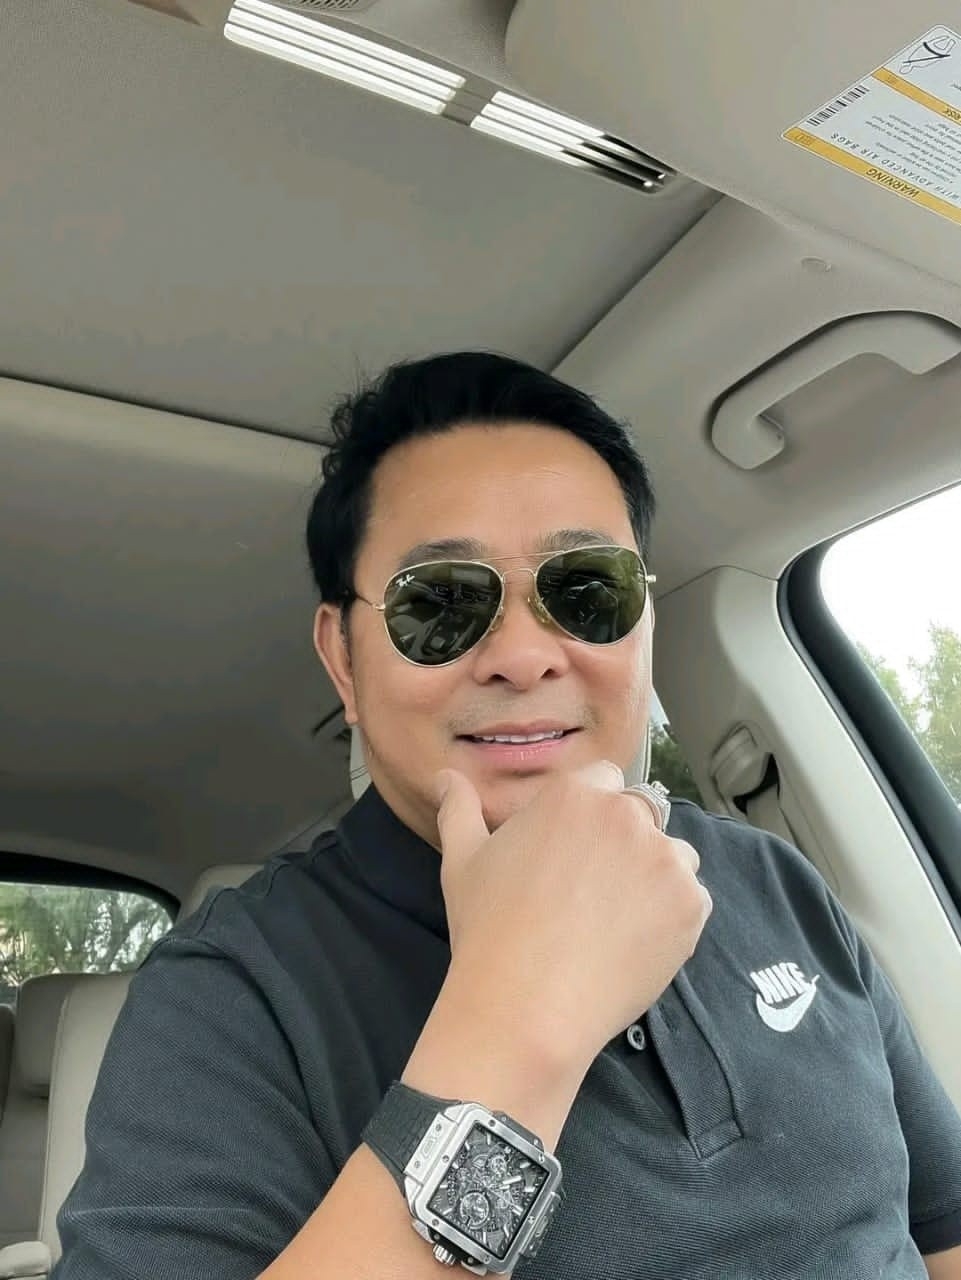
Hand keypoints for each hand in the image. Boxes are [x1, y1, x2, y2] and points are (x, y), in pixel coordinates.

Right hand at [434, 762, 711, 1071]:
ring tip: (616, 923)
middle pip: (641, 815)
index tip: (577, 851)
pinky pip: (692, 900)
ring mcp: (665, 859)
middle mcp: (625, 814)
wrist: (526, 1006)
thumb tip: (445, 776)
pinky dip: (671, 919)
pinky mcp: (691, 904)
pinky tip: (633, 944)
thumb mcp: (462, 862)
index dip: (592, 814)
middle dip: (624, 844)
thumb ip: (459, 809)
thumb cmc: (488, 930)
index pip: (603, 779)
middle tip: (593, 894)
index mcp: (574, 794)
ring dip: (655, 878)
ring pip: (673, 856)